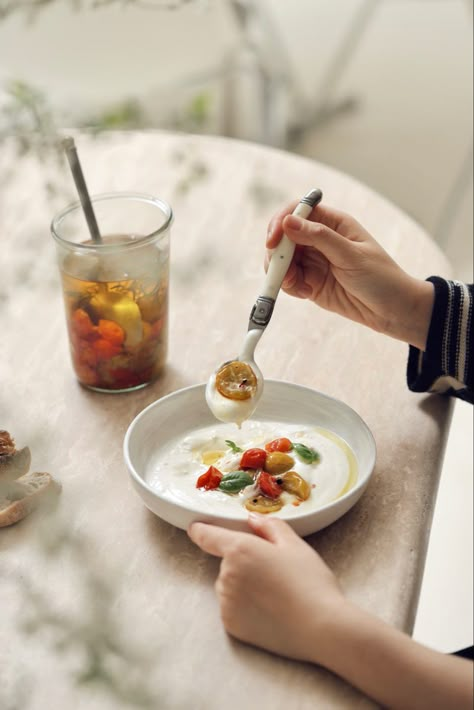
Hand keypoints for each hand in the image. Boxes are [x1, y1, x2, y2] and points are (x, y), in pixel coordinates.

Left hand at [188, 514, 344, 662]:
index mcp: (239, 550)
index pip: (207, 535)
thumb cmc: (310, 583)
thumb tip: (252, 520)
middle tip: (274, 571)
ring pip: (229, 585)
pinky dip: (245, 606)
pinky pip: (233, 607)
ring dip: (243, 585)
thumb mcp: (294, 545)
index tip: (196, 527)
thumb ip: (269, 526)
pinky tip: (270, 610)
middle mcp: (226, 575)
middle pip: (227, 562)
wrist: (321, 628)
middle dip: (244, 563)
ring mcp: (226, 602)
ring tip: (276, 593)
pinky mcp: (231, 625)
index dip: (200, 529)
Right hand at [266, 202, 433, 349]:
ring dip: (282, 272)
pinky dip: (289, 286)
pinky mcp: (310, 283)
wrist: (392, 311)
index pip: (298, 211)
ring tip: (298, 286)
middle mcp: (320, 239)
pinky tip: (306, 293)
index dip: (282, 221)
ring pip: (282, 260)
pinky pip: (288, 280)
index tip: (273, 240)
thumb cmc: (381, 277)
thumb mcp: (351, 255)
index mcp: (333, 224)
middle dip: (278, 253)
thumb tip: (288, 221)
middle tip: (282, 270)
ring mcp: (314, 261)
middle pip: (284, 236)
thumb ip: (319, 237)